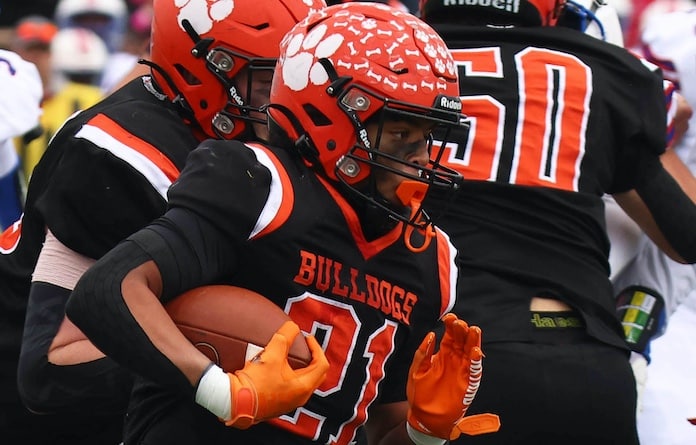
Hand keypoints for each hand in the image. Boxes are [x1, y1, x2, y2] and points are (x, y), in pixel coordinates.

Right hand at [226, 320, 328, 427]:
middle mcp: (299, 397)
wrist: (233, 401)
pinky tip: (276, 367)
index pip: (321, 364)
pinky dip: (289, 375)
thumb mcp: (271, 355)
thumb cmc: (254, 382)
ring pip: (303, 381)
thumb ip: (285, 337)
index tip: (306, 338)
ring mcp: (289, 403)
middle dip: (312, 358)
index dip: (316, 347)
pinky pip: (290, 387)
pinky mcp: (278, 404)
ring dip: (300, 366)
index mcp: (303, 387)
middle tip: (304, 346)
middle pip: (316, 374)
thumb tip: (292, 326)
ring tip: (289, 355)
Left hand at [406, 313, 499, 439]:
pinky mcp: (467, 384)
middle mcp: (454, 361)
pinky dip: (475, 361)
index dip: (450, 326)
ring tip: (473, 330)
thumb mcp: (416, 370)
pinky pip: (473, 371)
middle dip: (462, 331)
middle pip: (462, 341)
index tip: (449, 317)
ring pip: (470, 352)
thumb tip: (432, 334)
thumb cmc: (418, 394)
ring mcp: (461, 371)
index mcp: (442, 355)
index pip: (449, 336)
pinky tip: (474, 351)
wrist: (423, 417)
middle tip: (460, 323)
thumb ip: (422, 353)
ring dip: (473, 342)